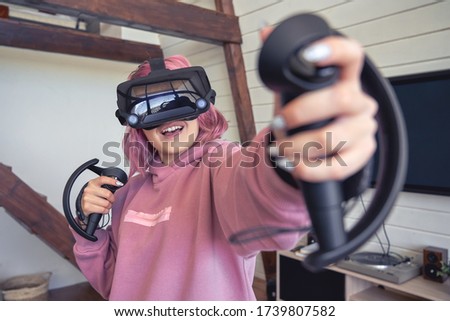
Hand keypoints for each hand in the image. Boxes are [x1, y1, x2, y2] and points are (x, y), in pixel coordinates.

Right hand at [81, 176, 119, 215]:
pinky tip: (103, 209)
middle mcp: (89, 190)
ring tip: (106, 205)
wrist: (83, 205)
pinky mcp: (87, 207)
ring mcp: (87, 198)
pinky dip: (106, 211)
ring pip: (106, 203)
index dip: (112, 181)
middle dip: (112, 199)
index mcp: (92, 183)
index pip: (103, 179)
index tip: (119, 184)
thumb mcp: (97, 188)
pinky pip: (102, 210)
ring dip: (109, 206)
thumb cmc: (92, 196)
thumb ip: (106, 186)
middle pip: (107, 194)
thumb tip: (118, 184)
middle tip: (111, 200)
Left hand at [261, 28, 377, 182]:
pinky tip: (293, 166)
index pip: (351, 55)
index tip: (307, 56)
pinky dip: (310, 169)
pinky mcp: (363, 155)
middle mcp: (360, 102)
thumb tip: (265, 31)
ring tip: (279, 150)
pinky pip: (339, 167)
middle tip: (278, 124)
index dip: (333, 51)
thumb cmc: (309, 115)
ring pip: (336, 137)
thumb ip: (283, 65)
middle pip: (341, 99)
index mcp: (345, 79)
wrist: (320, 147)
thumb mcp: (294, 91)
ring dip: (299, 146)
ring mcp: (364, 129)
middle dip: (302, 113)